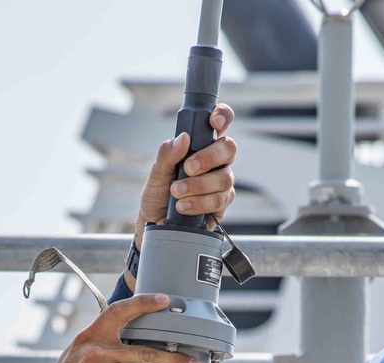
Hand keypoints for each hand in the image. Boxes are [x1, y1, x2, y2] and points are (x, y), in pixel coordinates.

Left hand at [127, 105, 235, 287]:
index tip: (214, 122)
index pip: (220, 123)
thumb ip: (167, 154)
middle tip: (188, 168)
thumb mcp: (156, 173)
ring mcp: (221, 184)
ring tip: (177, 193)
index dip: (222, 117)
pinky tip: (184, 207)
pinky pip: (219, 201)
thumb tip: (182, 139)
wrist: (155, 224)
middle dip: (209, 158)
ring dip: (199, 186)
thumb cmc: (157, 195)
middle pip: (229, 149)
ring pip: (225, 178)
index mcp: (201, 146)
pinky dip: (200, 203)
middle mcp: (216, 163)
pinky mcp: (221, 206)